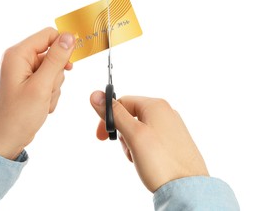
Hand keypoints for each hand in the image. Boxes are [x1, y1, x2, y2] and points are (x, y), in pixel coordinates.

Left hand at [0, 27, 74, 159]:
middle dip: (56, 75)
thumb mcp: (41, 86)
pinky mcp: (31, 83)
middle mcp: (21, 60)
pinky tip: (41, 105)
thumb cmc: (19, 115)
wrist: (7, 139)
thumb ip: (56, 59)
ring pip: (55, 70)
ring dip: (54, 87)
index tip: (70, 65)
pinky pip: (50, 81)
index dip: (63, 46)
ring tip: (42, 101)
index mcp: (18, 54)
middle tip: (46, 91)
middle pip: (53, 54)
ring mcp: (26, 72)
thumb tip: (69, 36)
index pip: (48, 35)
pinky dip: (50, 93)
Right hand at [90, 91, 208, 192]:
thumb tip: (95, 94)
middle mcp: (166, 112)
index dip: (108, 118)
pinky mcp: (174, 141)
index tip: (101, 136)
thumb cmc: (161, 162)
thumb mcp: (133, 135)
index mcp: (156, 106)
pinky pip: (151, 139)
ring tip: (139, 158)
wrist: (187, 189)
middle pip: (131, 116)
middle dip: (123, 134)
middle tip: (126, 150)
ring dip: (132, 143)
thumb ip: (114, 114)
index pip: (122, 102)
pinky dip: (143, 149)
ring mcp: (171, 127)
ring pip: (140, 129)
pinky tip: (147, 161)